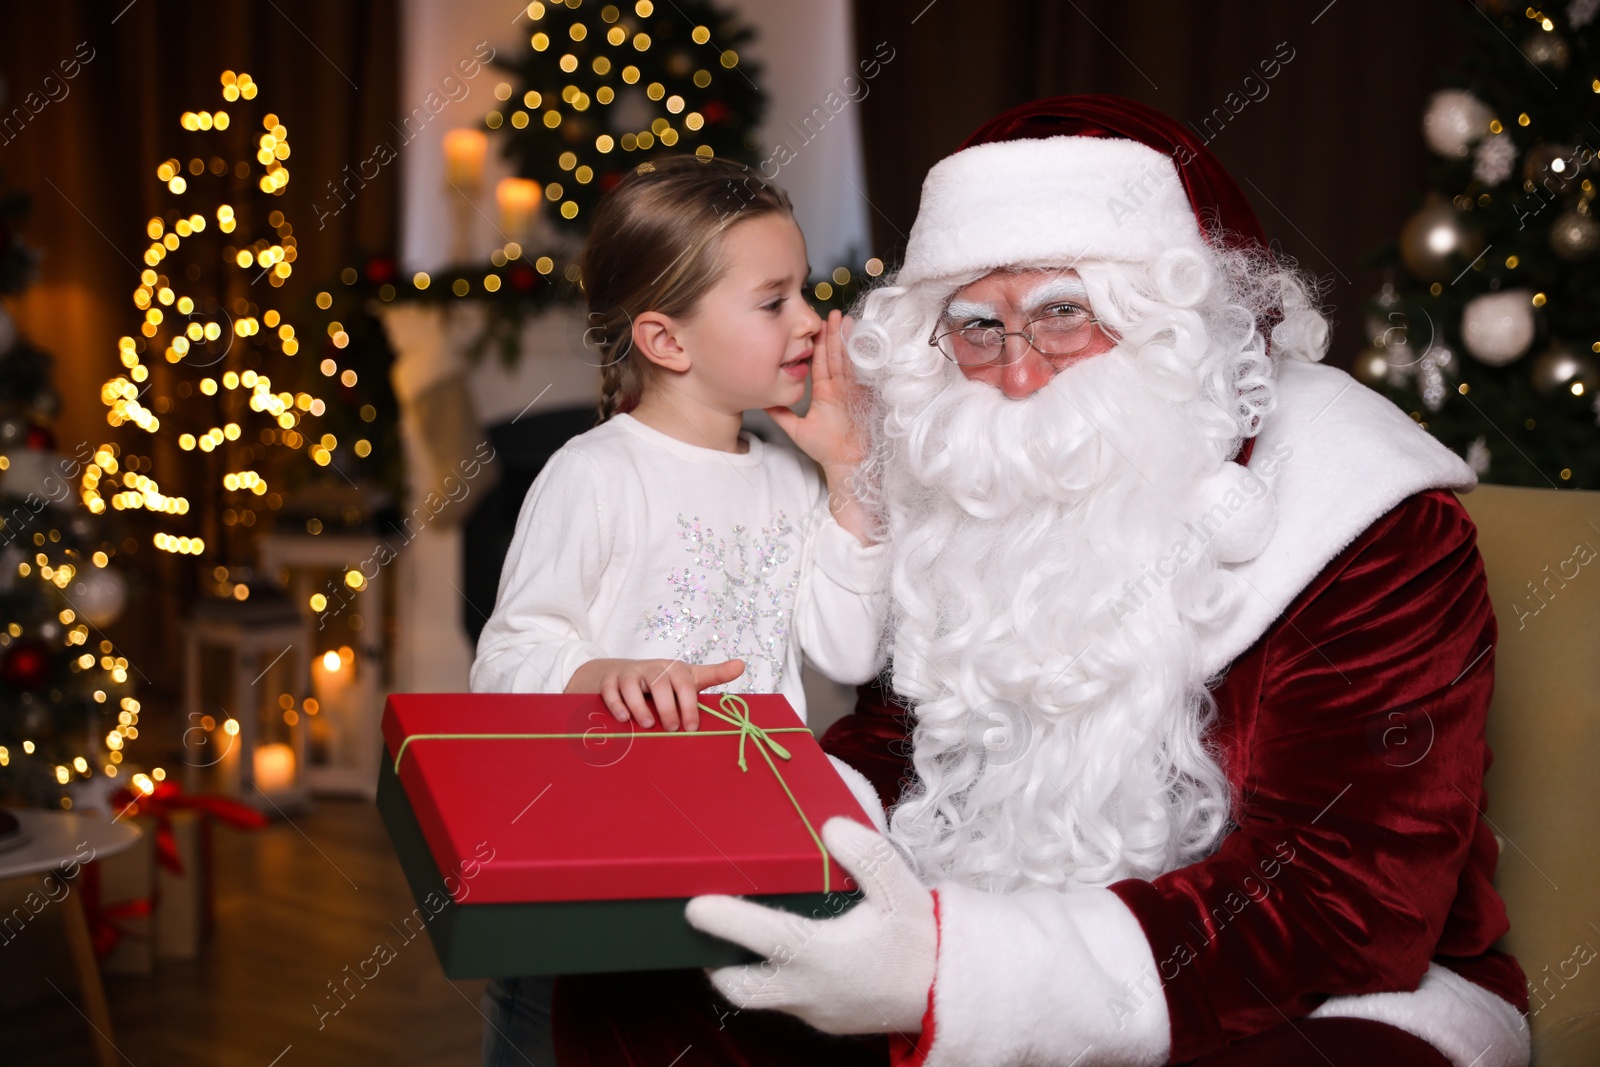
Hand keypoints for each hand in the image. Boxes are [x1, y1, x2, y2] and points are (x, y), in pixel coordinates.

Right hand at [563, 657, 744, 731]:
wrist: (621, 672)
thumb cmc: (661, 681)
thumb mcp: (689, 677)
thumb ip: (714, 675)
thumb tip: (742, 665)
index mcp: (675, 670)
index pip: (685, 684)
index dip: (690, 706)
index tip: (693, 728)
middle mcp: (653, 669)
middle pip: (660, 684)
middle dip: (667, 708)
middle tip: (671, 729)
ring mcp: (629, 674)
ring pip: (632, 685)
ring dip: (639, 706)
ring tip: (647, 725)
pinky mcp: (609, 681)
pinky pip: (610, 690)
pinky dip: (616, 704)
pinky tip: (623, 719)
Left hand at [685, 817, 935, 1034]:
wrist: (950, 992)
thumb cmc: (920, 939)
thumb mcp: (901, 888)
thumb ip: (867, 855)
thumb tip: (831, 826)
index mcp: (822, 954)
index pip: (762, 937)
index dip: (725, 921)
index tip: (695, 905)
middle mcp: (810, 989)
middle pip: (741, 987)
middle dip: (715, 962)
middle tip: (707, 929)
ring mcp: (814, 1011)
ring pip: (760, 999)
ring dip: (743, 972)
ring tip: (739, 940)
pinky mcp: (824, 1021)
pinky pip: (786, 1002)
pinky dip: (774, 980)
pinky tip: (784, 955)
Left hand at [767, 310, 864, 473]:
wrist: (847, 463)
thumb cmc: (826, 449)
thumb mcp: (797, 429)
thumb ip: (781, 414)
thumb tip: (762, 402)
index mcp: (826, 393)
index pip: (820, 363)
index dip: (818, 345)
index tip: (816, 327)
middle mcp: (839, 388)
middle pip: (834, 356)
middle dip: (833, 335)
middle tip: (830, 314)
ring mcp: (851, 391)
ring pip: (846, 360)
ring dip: (844, 340)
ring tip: (842, 320)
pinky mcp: (861, 397)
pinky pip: (858, 372)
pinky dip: (857, 356)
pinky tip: (857, 340)